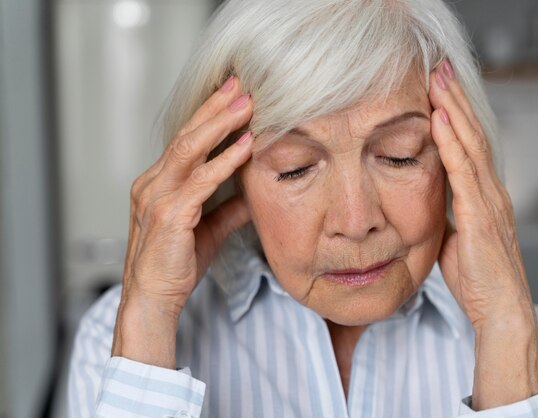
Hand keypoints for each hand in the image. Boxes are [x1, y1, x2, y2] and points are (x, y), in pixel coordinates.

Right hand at [111, 76, 253, 367]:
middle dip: (215, 107)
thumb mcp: (208, 229)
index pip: (186, 140)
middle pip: (187, 134)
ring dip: (221, 124)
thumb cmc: (175, 265)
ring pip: (190, 149)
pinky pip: (201, 181)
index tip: (233, 95)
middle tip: (241, 84)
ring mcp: (158, 197)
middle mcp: (153, 183)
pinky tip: (246, 146)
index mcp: (158, 183)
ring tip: (247, 104)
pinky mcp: (170, 215)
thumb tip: (255, 191)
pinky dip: (225, 161)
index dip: (209, 115)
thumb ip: (229, 207)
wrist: (154, 299)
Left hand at [428, 60, 537, 408]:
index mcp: (484, 195)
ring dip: (454, 109)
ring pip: (470, 144)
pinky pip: (464, 172)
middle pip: (472, 134)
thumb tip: (423, 203)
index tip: (438, 89)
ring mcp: (488, 201)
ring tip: (438, 79)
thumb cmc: (478, 278)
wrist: (500, 310)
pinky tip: (441, 119)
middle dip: (455, 99)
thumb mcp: (454, 238)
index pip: (468, 145)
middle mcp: (490, 191)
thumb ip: (444, 215)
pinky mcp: (480, 215)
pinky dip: (452, 143)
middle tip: (438, 68)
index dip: (456, 114)